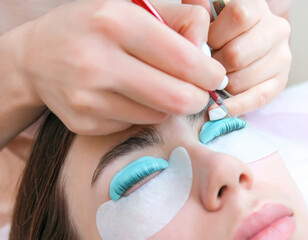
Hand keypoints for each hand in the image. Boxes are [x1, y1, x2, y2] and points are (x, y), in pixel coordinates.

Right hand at [16, 0, 225, 134]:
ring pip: (160, 114)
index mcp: (114, 23)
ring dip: (169, 104)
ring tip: (155, 86)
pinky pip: (136, 124)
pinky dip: (144, 112)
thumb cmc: (91, 28)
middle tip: (199, 90)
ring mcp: (88, 98)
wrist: (36, 58)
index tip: (215, 75)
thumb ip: (177, 21)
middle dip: (199, 97)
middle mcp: (97, 62)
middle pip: (178, 98)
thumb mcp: (131, 8)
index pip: (185, 60)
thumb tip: (208, 53)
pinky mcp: (84, 123)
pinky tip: (128, 96)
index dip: (210, 73)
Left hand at [184, 0, 290, 116]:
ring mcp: (283, 56)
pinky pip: (257, 98)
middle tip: (206, 67)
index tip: (204, 43)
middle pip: (237, 55)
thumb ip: (199, 10)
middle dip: (214, 65)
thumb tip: (196, 11)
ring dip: (221, 84)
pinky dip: (235, 106)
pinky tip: (219, 109)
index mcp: (258, 7)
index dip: (214, 34)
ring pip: (242, 80)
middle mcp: (277, 29)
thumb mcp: (209, 13)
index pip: (238, 17)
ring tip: (215, 78)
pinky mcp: (282, 80)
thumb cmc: (222, 29)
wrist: (247, 40)